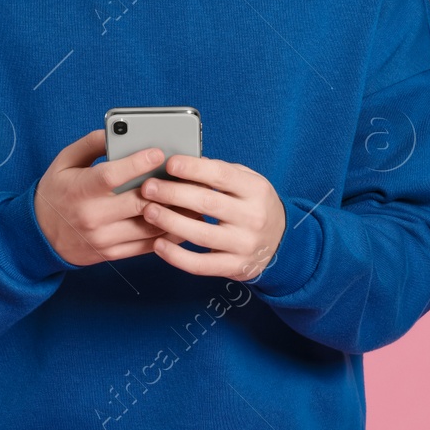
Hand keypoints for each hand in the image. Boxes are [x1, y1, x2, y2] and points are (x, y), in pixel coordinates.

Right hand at [34, 129, 201, 267]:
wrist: (39, 236)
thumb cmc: (56, 192)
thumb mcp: (64, 162)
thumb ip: (90, 143)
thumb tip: (118, 130)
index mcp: (80, 190)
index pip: (111, 176)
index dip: (137, 163)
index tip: (159, 152)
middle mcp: (92, 217)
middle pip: (137, 202)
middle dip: (165, 188)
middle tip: (187, 175)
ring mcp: (104, 239)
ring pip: (148, 227)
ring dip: (174, 212)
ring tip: (192, 196)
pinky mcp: (112, 254)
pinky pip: (147, 246)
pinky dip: (168, 233)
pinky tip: (182, 219)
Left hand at [139, 154, 286, 280]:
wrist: (281, 243)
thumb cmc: (254, 206)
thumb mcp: (248, 183)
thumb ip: (221, 172)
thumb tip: (186, 162)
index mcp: (256, 190)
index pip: (221, 175)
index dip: (193, 168)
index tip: (169, 164)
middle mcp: (253, 217)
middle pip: (207, 203)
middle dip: (173, 193)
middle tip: (148, 188)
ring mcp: (244, 245)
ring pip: (201, 234)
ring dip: (170, 222)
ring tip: (148, 211)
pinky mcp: (234, 267)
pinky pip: (201, 265)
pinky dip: (177, 257)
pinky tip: (158, 245)